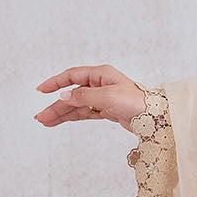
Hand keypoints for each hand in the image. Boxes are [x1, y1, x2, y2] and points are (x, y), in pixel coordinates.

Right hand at [33, 66, 147, 129]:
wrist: (156, 118)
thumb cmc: (136, 102)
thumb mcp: (107, 96)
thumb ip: (84, 96)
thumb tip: (64, 95)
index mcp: (101, 75)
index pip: (72, 75)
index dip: (55, 82)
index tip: (41, 90)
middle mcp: (100, 84)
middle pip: (72, 94)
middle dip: (56, 105)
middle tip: (40, 117)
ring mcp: (103, 98)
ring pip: (77, 105)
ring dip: (61, 113)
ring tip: (45, 122)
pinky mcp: (107, 110)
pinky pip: (85, 113)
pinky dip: (73, 117)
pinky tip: (61, 121)